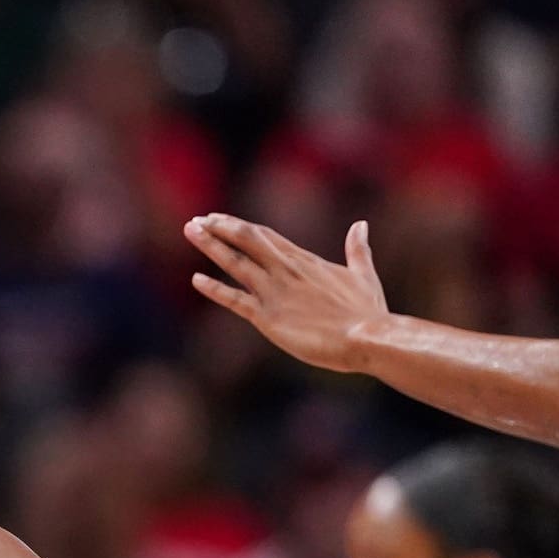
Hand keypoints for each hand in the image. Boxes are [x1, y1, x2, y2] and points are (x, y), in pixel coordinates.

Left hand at [184, 214, 388, 371]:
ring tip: (190, 231)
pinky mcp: (268, 317)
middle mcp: (286, 270)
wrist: (366, 338)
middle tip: (197, 220)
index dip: (240, 227)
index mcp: (305, 261)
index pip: (266, 237)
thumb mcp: (363, 275)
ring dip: (211, 246)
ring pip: (236, 262)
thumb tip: (361, 225)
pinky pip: (235, 300)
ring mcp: (275, 292)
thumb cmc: (368, 313)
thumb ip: (357, 249)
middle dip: (220, 228)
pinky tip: (196, 280)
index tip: (220, 219)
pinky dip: (215, 289)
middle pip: (247, 240)